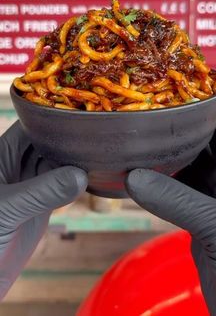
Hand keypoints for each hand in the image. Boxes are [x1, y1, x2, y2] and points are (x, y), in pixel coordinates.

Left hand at [0, 121, 86, 298]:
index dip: (50, 119)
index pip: (28, 127)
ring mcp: (29, 185)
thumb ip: (43, 192)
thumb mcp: (9, 208)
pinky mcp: (40, 205)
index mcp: (1, 156)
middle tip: (96, 131)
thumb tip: (81, 176)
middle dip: (66, 138)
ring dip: (73, 159)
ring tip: (99, 150)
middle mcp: (15, 166)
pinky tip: (92, 175)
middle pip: (45, 143)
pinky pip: (61, 187)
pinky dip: (76, 181)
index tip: (77, 114)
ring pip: (55, 164)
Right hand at [126, 116, 215, 314]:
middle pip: (200, 149)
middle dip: (175, 136)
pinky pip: (178, 198)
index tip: (171, 101)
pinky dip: (159, 189)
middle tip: (145, 121)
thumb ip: (179, 202)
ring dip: (164, 163)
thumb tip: (134, 178)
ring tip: (137, 146)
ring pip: (186, 173)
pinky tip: (140, 181)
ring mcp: (213, 204)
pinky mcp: (200, 224)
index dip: (200, 114)